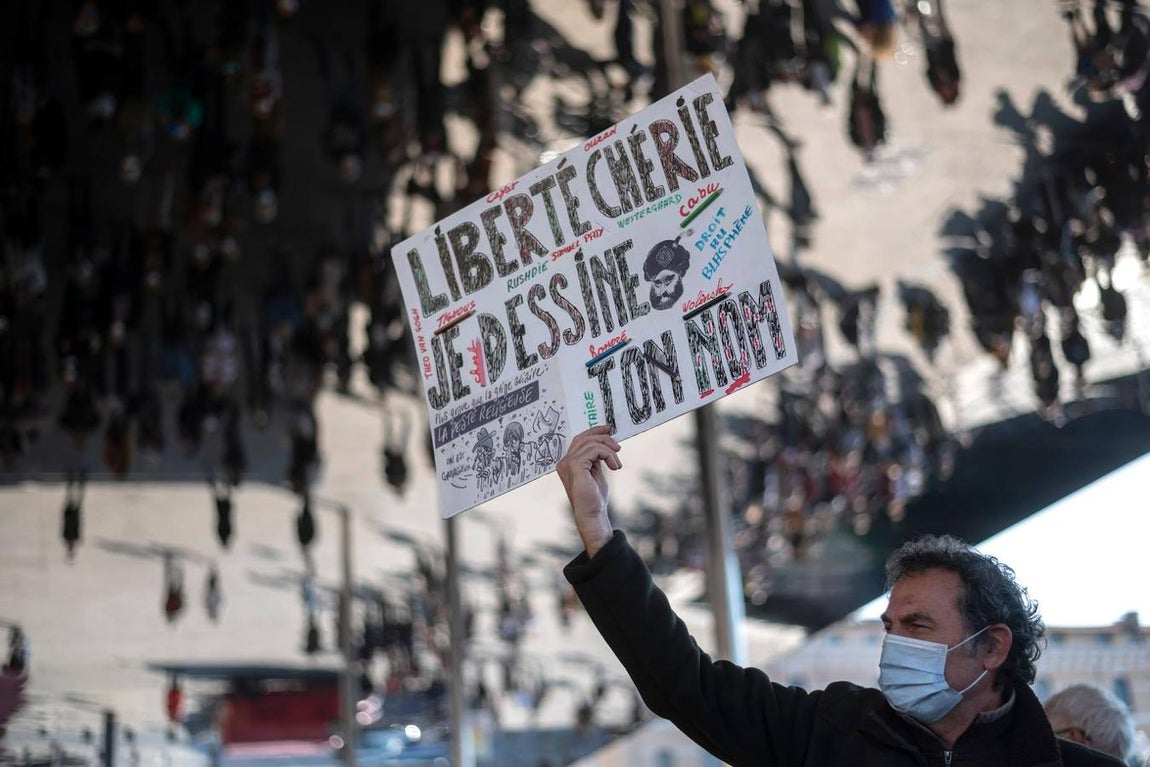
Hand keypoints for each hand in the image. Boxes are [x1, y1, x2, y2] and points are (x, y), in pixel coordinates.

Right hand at [557, 426, 621, 556]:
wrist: (592, 514)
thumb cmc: (594, 498)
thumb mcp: (595, 472)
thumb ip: (595, 458)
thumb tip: (604, 443)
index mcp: (568, 463)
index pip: (579, 440)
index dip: (594, 431)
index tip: (608, 429)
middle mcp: (564, 462)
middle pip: (583, 438)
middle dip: (603, 437)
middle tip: (617, 447)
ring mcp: (567, 464)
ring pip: (591, 443)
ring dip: (609, 450)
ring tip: (617, 464)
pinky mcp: (575, 466)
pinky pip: (594, 450)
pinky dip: (608, 455)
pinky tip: (614, 467)